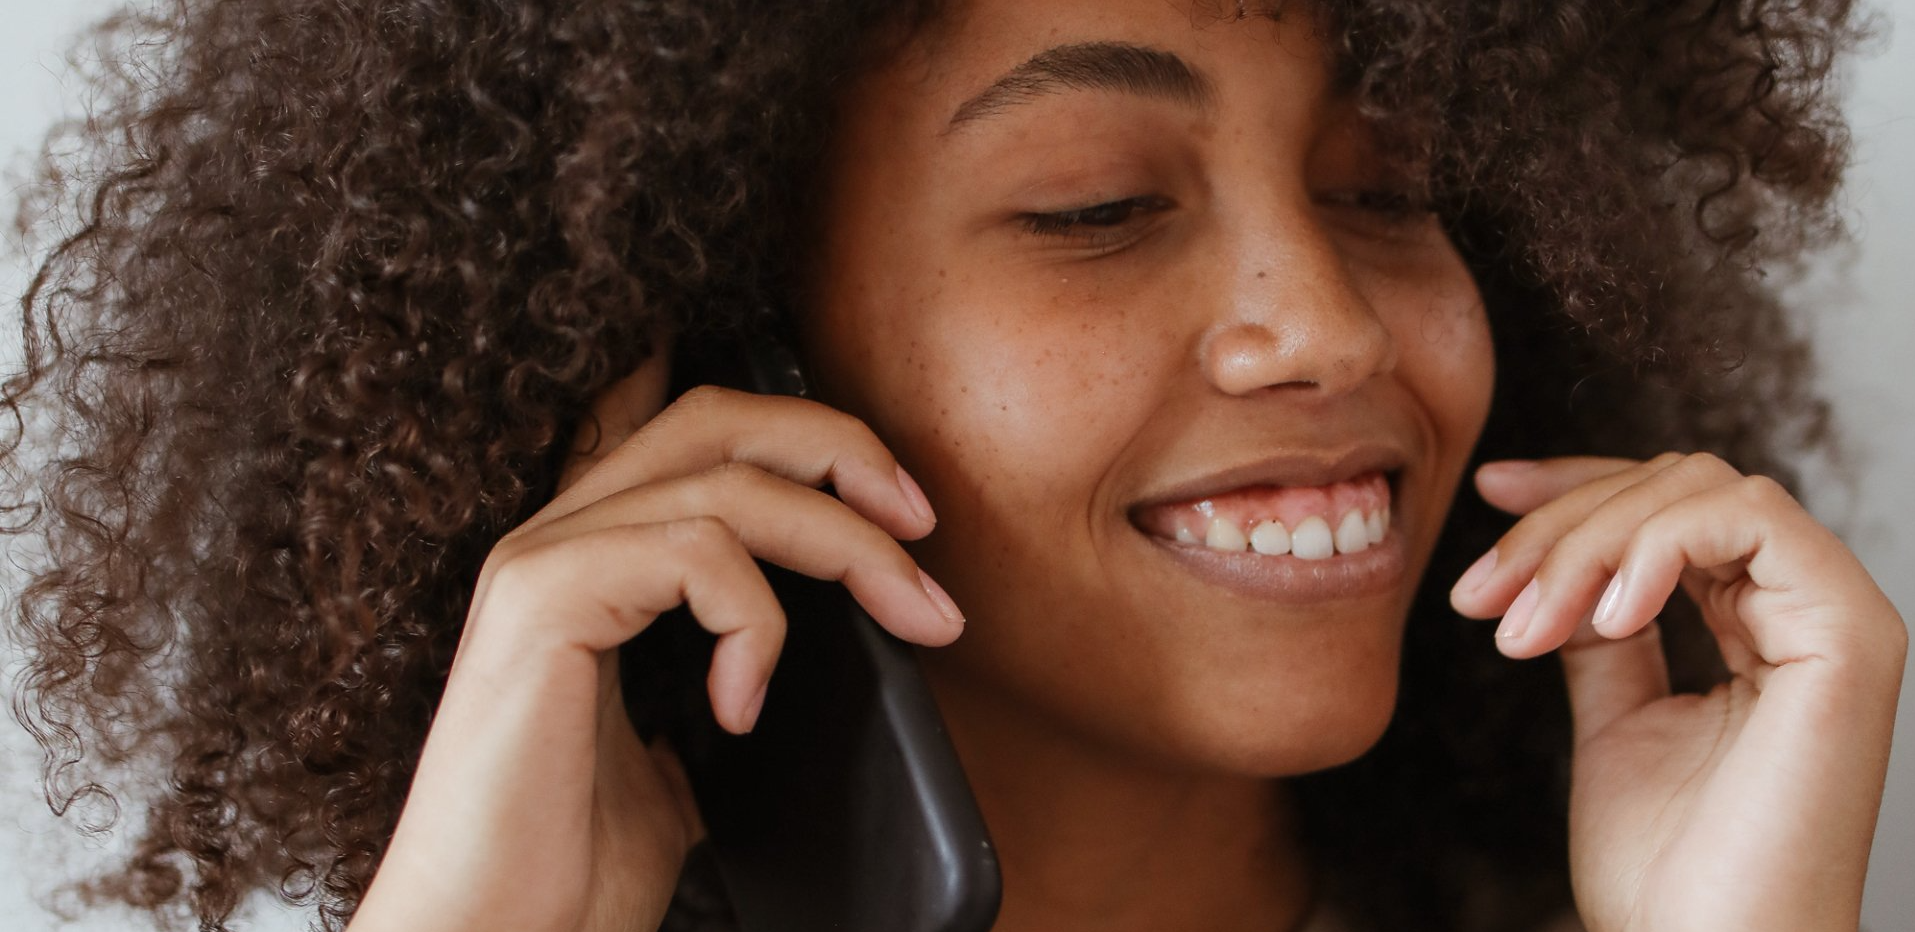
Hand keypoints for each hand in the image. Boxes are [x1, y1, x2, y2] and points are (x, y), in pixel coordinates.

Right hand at [348, 358, 964, 931]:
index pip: (697, 429)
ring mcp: (541, 562)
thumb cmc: (574, 866)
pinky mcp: (540, 601)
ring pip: (729, 483)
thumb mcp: (691, 749)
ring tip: (912, 616)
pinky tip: (742, 708)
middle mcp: (557, 537)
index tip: (899, 501)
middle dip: (841, 449)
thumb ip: (737, 669)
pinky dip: (753, 624)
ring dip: (849, 544)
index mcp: (593, 559)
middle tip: (924, 524)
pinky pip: (693, 554)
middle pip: (720, 418)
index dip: (804, 429)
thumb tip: (851, 643)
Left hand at [1449, 453, 1906, 931]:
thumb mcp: (1612, 719)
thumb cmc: (1665, 869)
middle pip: (1674, 485)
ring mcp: (1835, 617)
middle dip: (1559, 522)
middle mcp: (1804, 611)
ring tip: (1526, 629)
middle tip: (1482, 597)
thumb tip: (1561, 565)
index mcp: (1758, 627)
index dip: (1575, 486)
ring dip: (1588, 541)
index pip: (1669, 506)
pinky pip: (1749, 518)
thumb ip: (1600, 635)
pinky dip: (1655, 547)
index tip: (1487, 490)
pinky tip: (1601, 617)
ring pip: (1700, 488)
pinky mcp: (1851, 633)